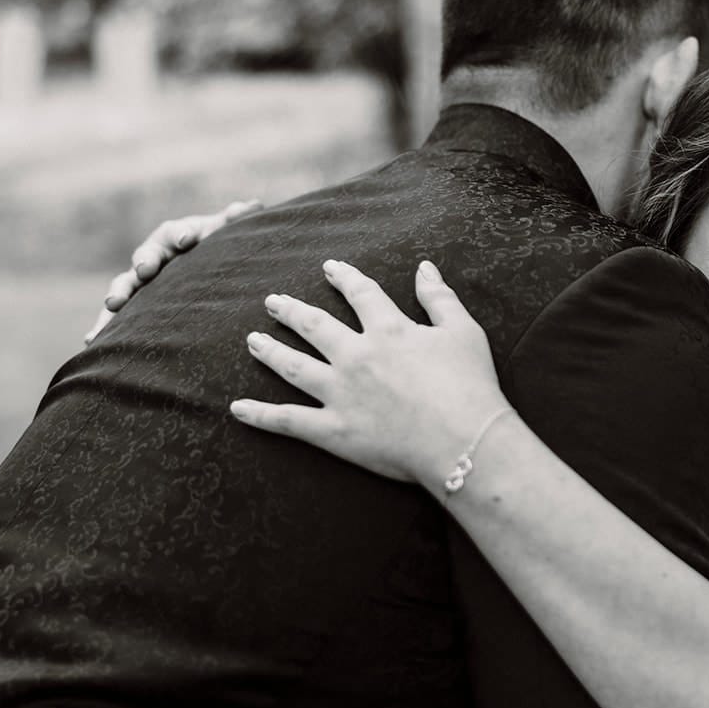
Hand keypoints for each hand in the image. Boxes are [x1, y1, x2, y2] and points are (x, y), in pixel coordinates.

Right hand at [85, 198, 262, 342]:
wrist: (196, 268)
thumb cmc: (211, 247)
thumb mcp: (224, 233)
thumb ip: (234, 222)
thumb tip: (251, 205)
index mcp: (173, 237)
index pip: (174, 232)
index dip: (180, 234)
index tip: (186, 239)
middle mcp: (152, 257)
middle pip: (144, 256)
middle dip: (144, 262)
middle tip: (145, 269)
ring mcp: (139, 282)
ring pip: (125, 285)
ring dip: (118, 293)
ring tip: (112, 304)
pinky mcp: (132, 306)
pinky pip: (115, 317)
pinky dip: (104, 326)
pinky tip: (93, 341)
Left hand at [230, 259, 508, 493]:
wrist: (464, 440)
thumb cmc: (471, 386)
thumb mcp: (464, 332)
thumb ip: (440, 298)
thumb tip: (424, 268)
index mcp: (389, 331)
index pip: (361, 294)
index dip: (344, 278)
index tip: (330, 268)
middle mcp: (356, 356)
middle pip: (314, 326)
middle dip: (291, 311)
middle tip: (272, 302)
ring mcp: (340, 394)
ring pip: (294, 366)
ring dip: (271, 351)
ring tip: (253, 341)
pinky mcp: (334, 431)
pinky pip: (288, 421)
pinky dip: (260, 415)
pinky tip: (238, 408)